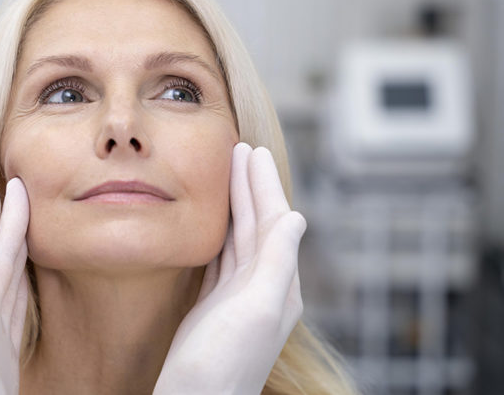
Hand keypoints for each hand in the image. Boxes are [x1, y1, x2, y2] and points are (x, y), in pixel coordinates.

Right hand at [154, 143, 305, 393]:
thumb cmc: (223, 360)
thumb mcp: (257, 307)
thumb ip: (277, 261)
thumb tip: (296, 216)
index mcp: (279, 284)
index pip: (274, 222)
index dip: (263, 185)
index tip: (252, 152)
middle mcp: (262, 287)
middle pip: (257, 224)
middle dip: (249, 187)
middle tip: (240, 150)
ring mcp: (237, 296)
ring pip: (238, 238)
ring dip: (235, 204)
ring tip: (227, 174)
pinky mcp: (214, 305)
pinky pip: (220, 257)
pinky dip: (219, 233)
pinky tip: (215, 223)